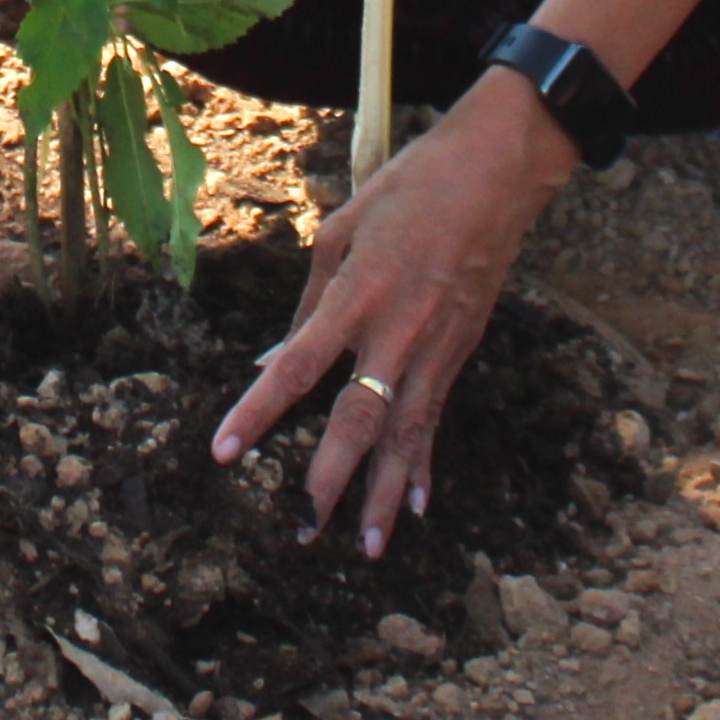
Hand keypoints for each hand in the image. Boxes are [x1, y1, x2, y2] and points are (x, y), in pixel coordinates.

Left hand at [206, 70, 576, 556]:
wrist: (494, 173)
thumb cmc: (409, 189)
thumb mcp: (343, 229)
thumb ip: (310, 301)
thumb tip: (275, 358)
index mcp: (357, 291)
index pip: (298, 366)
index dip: (258, 413)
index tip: (225, 452)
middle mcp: (396, 329)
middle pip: (357, 419)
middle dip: (330, 479)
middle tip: (303, 530)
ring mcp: (435, 345)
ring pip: (403, 434)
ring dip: (382, 493)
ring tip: (365, 546)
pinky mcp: (461, 349)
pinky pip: (435, 416)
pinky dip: (423, 462)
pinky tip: (415, 504)